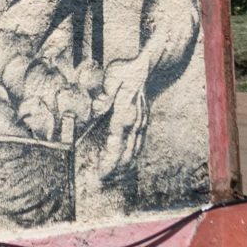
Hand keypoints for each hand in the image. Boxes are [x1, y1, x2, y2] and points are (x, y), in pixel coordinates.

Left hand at [97, 55, 154, 182]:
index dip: (109, 162)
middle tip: (103, 179)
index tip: (101, 173)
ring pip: (134, 151)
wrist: (148, 67)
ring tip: (112, 176)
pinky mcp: (143, 122)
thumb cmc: (126, 71)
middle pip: (127, 154)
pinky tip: (126, 162)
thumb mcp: (112, 77)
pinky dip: (132, 156)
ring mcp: (141, 124)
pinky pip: (139, 144)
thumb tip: (97, 107)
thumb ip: (105, 94)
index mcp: (125, 115)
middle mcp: (135, 123)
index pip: (117, 145)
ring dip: (124, 166)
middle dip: (116, 170)